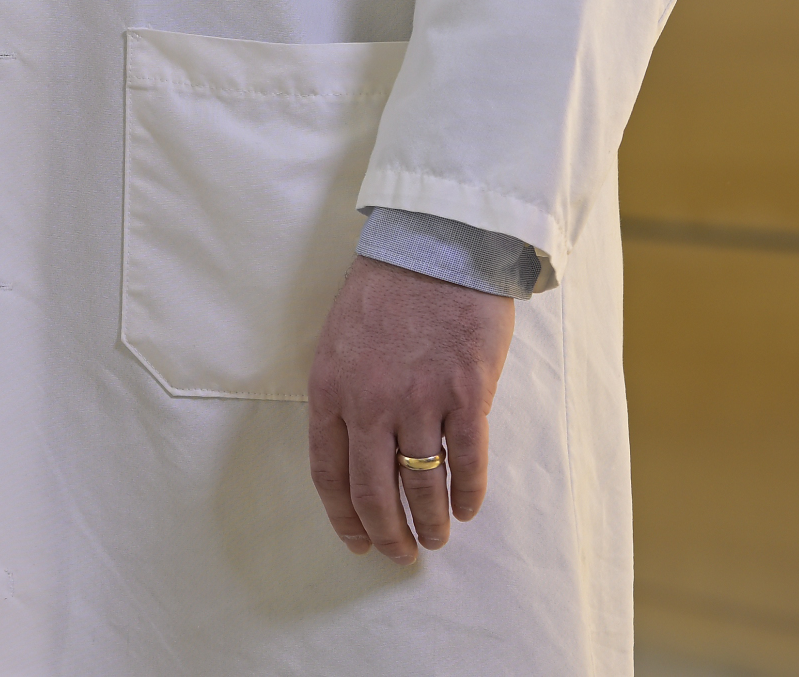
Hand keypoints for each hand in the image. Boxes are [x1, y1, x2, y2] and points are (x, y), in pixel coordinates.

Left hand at [304, 253, 513, 560]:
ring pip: (421, 486)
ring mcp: (418, 400)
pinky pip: (467, 462)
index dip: (344, 516)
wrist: (434, 244)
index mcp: (330, 388)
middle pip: (373, 491)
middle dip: (387, 533)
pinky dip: (469, 493)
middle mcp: (368, 402)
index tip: (357, 542)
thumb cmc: (386, 288)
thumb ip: (346, 393)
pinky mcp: (465, 394)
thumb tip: (359, 448)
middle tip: (401, 555)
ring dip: (431, 523)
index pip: (328, 473)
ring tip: (437, 539)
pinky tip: (470, 508)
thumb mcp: (341, 339)